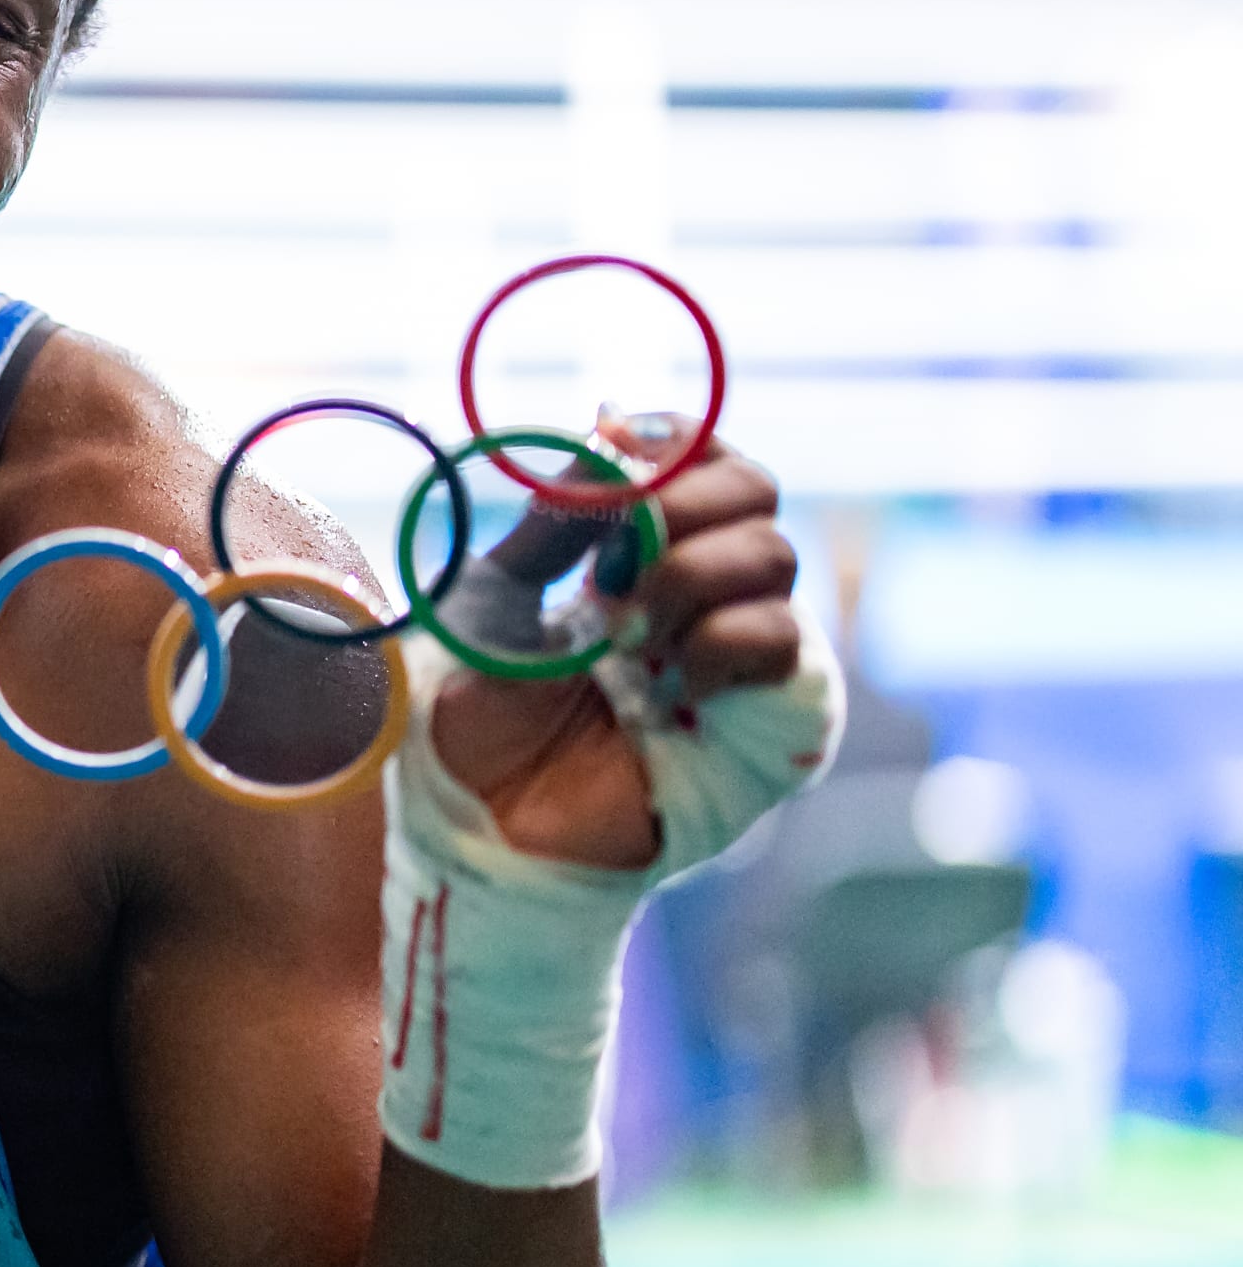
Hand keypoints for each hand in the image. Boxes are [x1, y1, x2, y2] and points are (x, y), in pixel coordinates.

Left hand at [425, 417, 801, 869]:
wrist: (485, 827)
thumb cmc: (478, 724)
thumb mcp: (492, 604)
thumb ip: (551, 529)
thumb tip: (602, 444)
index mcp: (634, 555)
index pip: (700, 458)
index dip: (670, 439)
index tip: (609, 443)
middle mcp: (699, 593)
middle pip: (754, 489)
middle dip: (680, 503)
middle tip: (606, 563)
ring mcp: (737, 652)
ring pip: (774, 554)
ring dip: (689, 574)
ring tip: (621, 634)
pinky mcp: (766, 719)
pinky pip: (787, 641)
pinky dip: (723, 641)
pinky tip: (667, 679)